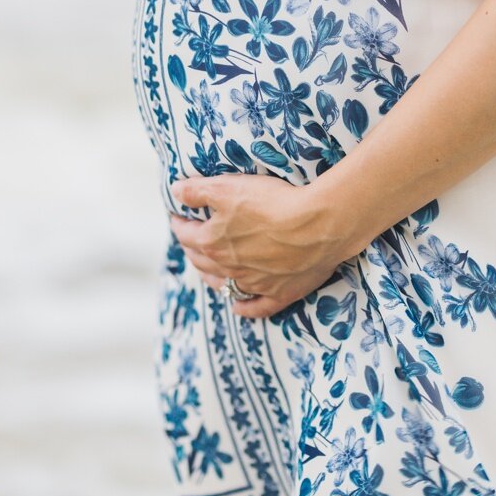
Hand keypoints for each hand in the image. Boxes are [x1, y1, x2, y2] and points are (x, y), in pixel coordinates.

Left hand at [168, 174, 367, 318]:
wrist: (319, 224)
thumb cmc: (272, 202)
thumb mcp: (227, 187)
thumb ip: (196, 190)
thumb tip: (175, 192)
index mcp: (212, 242)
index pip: (185, 234)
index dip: (179, 223)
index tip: (177, 217)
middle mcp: (229, 267)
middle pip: (201, 261)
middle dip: (191, 249)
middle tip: (190, 240)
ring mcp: (254, 284)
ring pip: (224, 285)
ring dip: (211, 276)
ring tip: (206, 268)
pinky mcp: (280, 294)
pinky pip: (256, 307)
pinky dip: (244, 307)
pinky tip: (238, 307)